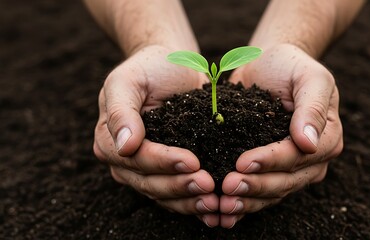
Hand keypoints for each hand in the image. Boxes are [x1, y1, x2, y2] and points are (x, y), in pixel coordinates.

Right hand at [93, 45, 219, 225]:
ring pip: (164, 193)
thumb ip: (121, 110)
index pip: (135, 158)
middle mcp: (125, 160)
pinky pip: (177, 193)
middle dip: (179, 186)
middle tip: (208, 185)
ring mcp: (146, 169)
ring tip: (214, 201)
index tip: (192, 162)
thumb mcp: (128, 80)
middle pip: (150, 182)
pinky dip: (193, 200)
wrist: (172, 65)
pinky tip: (214, 205)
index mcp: (110, 139)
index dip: (162, 163)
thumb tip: (124, 146)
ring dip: (188, 200)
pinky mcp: (168, 171)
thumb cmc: (149, 67)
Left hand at [221, 44, 342, 227]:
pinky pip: (259, 192)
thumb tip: (310, 143)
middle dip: (255, 186)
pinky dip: (242, 203)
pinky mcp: (269, 170)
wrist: (268, 65)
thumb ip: (312, 106)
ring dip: (247, 201)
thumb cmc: (290, 66)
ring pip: (271, 192)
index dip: (271, 162)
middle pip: (285, 181)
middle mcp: (312, 159)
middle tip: (227, 187)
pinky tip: (221, 211)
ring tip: (221, 205)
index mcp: (326, 137)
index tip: (242, 163)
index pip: (298, 156)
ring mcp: (291, 168)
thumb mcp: (308, 76)